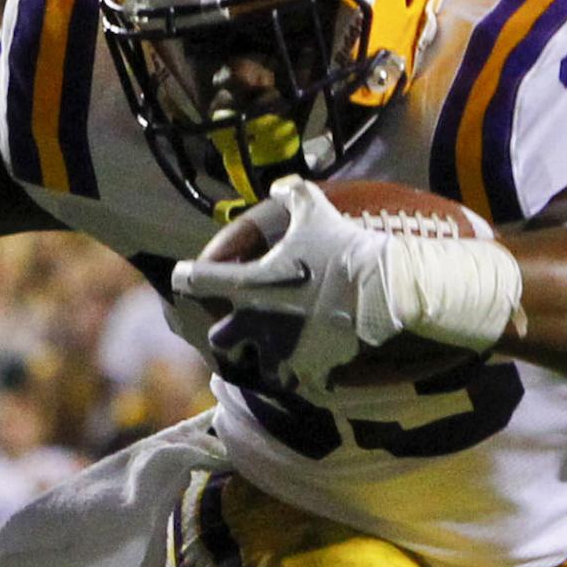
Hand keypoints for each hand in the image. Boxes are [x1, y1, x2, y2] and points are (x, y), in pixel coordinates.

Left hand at [171, 177, 391, 392]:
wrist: (379, 288)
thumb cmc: (341, 248)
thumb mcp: (314, 210)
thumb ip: (291, 194)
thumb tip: (280, 186)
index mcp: (246, 285)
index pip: (193, 281)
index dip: (187, 276)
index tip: (188, 276)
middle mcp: (253, 322)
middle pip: (218, 338)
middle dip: (228, 331)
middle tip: (245, 323)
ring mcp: (279, 349)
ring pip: (255, 365)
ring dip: (262, 357)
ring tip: (279, 349)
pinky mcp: (306, 368)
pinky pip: (294, 380)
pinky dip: (299, 373)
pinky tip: (310, 361)